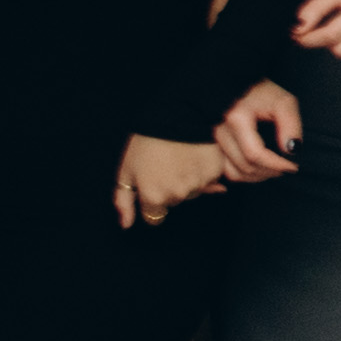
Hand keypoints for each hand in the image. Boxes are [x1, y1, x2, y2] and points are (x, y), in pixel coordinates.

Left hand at [109, 137, 223, 229]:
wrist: (176, 116)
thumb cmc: (147, 142)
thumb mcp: (126, 171)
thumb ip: (124, 201)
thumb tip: (126, 225)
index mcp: (154, 197)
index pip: (154, 216)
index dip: (151, 200)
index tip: (151, 184)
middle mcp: (178, 195)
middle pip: (174, 202)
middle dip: (169, 189)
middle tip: (164, 166)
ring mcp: (199, 184)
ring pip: (192, 191)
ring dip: (187, 180)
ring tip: (180, 158)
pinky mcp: (216, 171)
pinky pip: (209, 179)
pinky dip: (203, 171)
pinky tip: (195, 156)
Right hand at [211, 86, 304, 184]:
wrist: (237, 85)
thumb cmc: (262, 91)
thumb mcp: (283, 101)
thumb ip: (290, 125)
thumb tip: (292, 150)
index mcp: (237, 119)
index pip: (255, 154)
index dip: (276, 165)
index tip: (293, 166)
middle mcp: (220, 132)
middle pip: (244, 166)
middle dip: (269, 172)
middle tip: (287, 168)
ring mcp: (213, 140)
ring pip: (233, 172)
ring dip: (256, 177)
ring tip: (275, 169)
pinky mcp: (212, 145)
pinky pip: (225, 169)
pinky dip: (244, 174)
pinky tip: (260, 169)